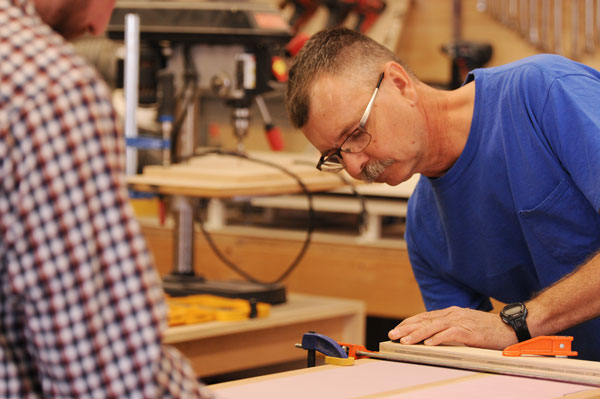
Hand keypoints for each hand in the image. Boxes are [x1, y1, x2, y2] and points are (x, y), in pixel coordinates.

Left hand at [388, 306, 516, 349]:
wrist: (510, 327)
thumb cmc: (488, 329)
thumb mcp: (465, 325)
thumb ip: (450, 327)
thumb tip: (432, 336)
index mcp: (451, 313)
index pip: (425, 316)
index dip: (410, 322)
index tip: (397, 329)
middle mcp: (454, 314)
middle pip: (425, 320)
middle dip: (407, 327)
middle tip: (393, 334)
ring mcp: (462, 321)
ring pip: (434, 326)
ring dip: (418, 334)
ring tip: (405, 341)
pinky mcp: (470, 331)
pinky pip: (451, 334)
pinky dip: (439, 338)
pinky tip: (429, 344)